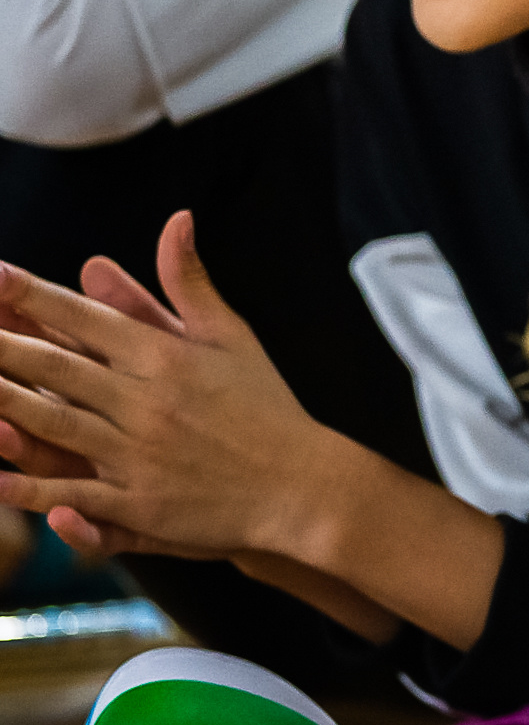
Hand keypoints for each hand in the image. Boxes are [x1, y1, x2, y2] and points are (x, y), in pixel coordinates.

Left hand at [0, 212, 333, 560]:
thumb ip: (190, 281)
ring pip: (54, 426)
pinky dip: (31, 489)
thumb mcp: (232, 335)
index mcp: (167, 358)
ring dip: (4, 406)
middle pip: (56, 369)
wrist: (302, 484)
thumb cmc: (266, 405)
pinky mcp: (139, 505)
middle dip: (3, 348)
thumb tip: (176, 219)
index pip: (86, 319)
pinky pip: (74, 495)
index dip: (33, 297)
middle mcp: (147, 402)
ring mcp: (140, 455)